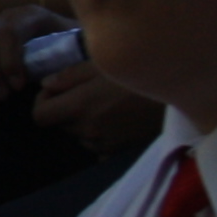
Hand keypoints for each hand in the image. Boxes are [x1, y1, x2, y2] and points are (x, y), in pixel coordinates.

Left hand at [33, 62, 166, 155]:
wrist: (177, 96)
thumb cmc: (137, 74)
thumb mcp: (102, 65)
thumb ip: (69, 76)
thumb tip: (46, 85)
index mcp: (79, 108)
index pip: (39, 117)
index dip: (42, 102)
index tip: (55, 90)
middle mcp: (87, 131)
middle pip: (59, 125)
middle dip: (63, 109)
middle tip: (82, 92)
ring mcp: (103, 144)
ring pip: (77, 135)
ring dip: (81, 122)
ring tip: (102, 104)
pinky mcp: (118, 151)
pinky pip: (96, 145)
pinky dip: (97, 134)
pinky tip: (114, 119)